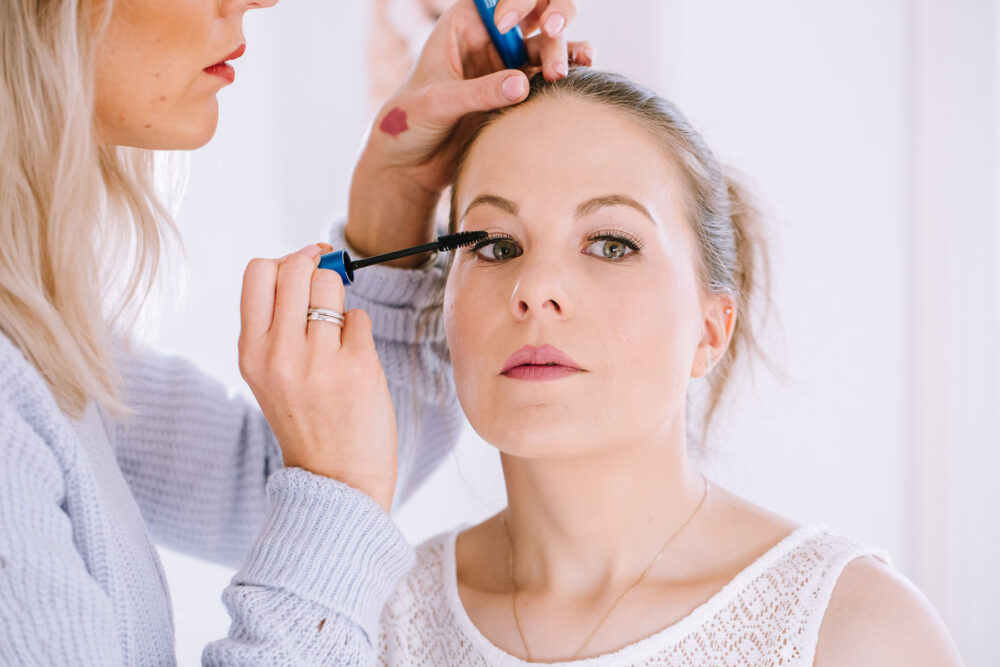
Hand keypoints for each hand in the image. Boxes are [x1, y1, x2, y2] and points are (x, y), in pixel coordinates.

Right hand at [238, 244, 397, 512]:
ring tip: (337, 336)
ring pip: (331, 285)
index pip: (257, 273)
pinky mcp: (359, 367)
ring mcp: (319, 360)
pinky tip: (353, 361)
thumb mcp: (270, 375)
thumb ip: (277, 323)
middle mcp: (280, 354)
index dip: (283, 262)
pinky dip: (359, 332)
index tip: (301, 272)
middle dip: (315, 270)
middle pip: (296, 267)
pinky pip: (360, 318)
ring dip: (339, 302)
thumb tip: (306, 259)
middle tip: (324, 296)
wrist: (336, 481)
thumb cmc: (307, 421)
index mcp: (251, 353)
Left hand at [347, 0, 591, 263]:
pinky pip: (550, 74)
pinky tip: (584, 70)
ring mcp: (508, 63)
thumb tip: (522, 85)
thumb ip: (479, 93)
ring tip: (560, 74)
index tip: (507, 24)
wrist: (412, 164)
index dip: (515, 1)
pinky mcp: (520, 91)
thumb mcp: (439, 104)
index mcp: (464, 24)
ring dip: (562, 51)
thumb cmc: (408, 124)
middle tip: (553, 40)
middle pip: (535, 12)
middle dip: (552, 19)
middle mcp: (491, 37)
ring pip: (548, 43)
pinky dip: (571, 69)